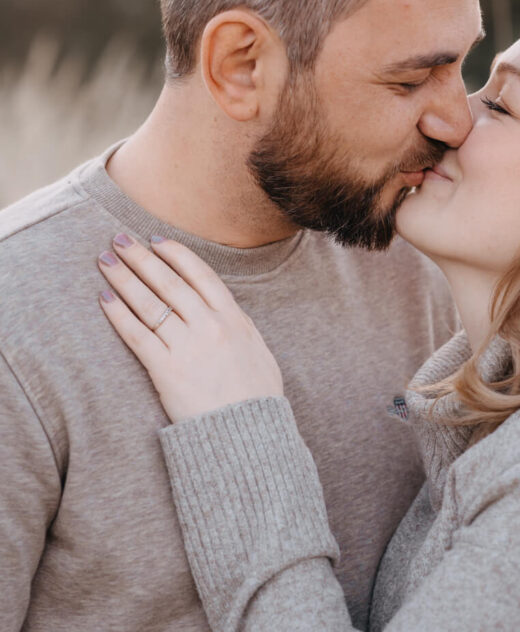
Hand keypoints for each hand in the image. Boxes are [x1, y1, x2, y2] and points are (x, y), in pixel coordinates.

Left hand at [97, 235, 283, 421]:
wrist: (248, 437)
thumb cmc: (256, 399)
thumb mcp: (258, 352)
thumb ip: (241, 327)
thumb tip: (229, 311)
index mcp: (233, 318)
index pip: (200, 274)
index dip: (176, 254)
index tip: (157, 240)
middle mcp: (209, 326)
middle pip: (169, 282)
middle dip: (141, 257)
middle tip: (120, 238)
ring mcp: (187, 347)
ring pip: (150, 303)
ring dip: (125, 278)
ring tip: (106, 261)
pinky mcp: (166, 371)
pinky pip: (137, 335)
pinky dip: (119, 315)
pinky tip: (105, 299)